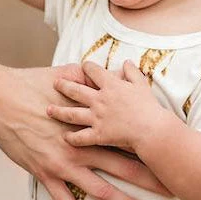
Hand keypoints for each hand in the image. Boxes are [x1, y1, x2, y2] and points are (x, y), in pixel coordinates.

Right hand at [0, 60, 167, 199]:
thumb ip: (89, 78)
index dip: (151, 148)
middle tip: (174, 191)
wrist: (0, 98)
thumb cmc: (31, 84)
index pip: (128, 138)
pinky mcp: (45, 174)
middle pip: (125, 167)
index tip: (172, 156)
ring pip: (102, 190)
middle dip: (151, 180)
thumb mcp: (65, 76)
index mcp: (91, 124)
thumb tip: (106, 68)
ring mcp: (64, 164)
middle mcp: (83, 147)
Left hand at [48, 60, 166, 152]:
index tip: (82, 66)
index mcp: (110, 85)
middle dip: (63, 85)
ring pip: (71, 114)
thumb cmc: (149, 107)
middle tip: (55, 84)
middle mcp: (99, 99)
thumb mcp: (142, 84)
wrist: (152, 129)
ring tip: (48, 110)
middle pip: (75, 90)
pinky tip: (65, 137)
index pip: (92, 70)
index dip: (86, 67)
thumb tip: (126, 61)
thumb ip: (132, 72)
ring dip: (58, 112)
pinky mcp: (98, 134)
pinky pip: (80, 137)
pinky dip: (71, 138)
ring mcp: (96, 117)